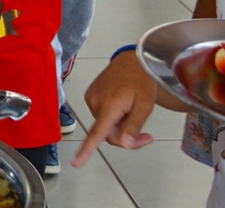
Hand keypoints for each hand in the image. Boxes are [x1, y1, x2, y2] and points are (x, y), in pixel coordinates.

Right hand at [72, 49, 156, 167]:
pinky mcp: (89, 96)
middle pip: (107, 134)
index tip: (76, 163)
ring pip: (104, 126)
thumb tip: (124, 144)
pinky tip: (123, 106)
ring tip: (133, 112)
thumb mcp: (145, 105)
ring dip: (119, 127)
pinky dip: (112, 117)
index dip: (87, 150)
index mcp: (110, 106)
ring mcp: (90, 98)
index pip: (97, 132)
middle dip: (126, 138)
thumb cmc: (141, 82)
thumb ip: (134, 126)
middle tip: (148, 136)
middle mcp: (95, 103)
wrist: (131, 61)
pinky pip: (101, 116)